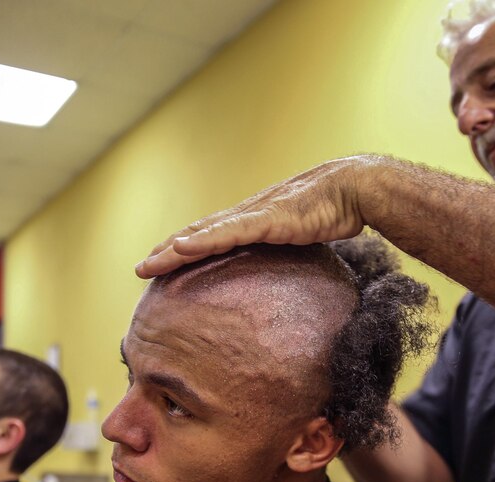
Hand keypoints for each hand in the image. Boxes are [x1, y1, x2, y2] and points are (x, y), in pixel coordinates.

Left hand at [136, 157, 375, 277]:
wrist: (353, 189)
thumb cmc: (333, 211)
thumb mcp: (303, 236)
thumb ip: (288, 249)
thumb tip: (288, 278)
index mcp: (252, 220)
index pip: (210, 235)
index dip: (184, 248)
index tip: (163, 263)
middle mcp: (245, 215)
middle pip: (196, 234)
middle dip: (167, 251)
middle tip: (142, 269)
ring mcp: (253, 215)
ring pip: (202, 234)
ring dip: (171, 250)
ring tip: (148, 265)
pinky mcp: (265, 219)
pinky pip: (226, 233)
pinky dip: (201, 240)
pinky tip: (179, 248)